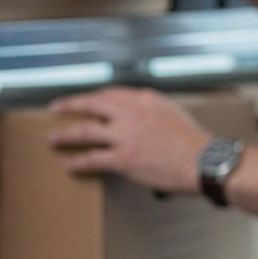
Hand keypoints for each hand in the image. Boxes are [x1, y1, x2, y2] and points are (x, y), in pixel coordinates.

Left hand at [47, 87, 209, 194]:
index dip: (93, 97)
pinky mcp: (123, 158)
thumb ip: (152, 111)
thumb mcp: (174, 113)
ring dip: (65, 135)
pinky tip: (69, 164)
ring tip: (53, 138)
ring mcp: (125, 135)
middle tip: (56, 109)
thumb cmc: (195, 142)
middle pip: (92, 105)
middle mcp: (131, 113)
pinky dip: (78, 162)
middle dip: (70, 106)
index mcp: (145, 100)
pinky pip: (92, 159)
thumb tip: (138, 117)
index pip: (111, 94)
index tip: (84, 100)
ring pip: (85, 131)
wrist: (205, 161)